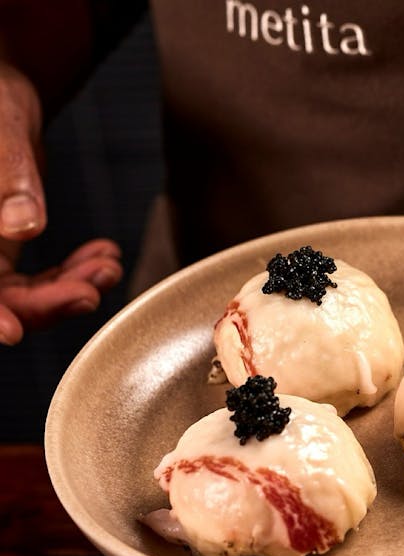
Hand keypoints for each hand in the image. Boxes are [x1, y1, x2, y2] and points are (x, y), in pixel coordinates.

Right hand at [0, 63, 122, 344]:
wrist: (2, 93)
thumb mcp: (1, 130)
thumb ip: (9, 180)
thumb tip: (23, 228)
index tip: (13, 332)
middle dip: (46, 303)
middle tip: (92, 291)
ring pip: (21, 294)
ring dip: (69, 288)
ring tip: (109, 266)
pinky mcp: (7, 243)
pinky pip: (39, 276)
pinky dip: (74, 271)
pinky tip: (104, 255)